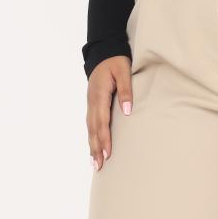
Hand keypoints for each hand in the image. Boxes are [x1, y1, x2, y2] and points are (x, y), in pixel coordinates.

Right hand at [87, 55, 132, 169]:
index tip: (107, 152)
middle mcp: (92, 101)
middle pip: (93, 129)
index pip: (101, 120)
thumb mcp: (124, 71)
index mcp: (99, 94)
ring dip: (92, 146)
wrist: (103, 52)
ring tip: (95, 164)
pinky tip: (93, 148)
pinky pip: (90, 124)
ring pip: (90, 128)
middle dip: (96, 148)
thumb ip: (126, 89)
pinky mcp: (92, 104)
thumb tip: (127, 110)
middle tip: (99, 166)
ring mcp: (90, 103)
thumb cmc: (116, 61)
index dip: (104, 137)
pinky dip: (91, 138)